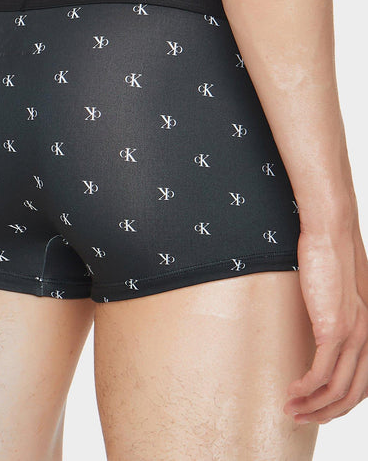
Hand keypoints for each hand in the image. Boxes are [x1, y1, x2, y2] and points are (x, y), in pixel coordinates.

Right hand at [283, 227, 367, 423]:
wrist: (331, 233)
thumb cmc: (333, 255)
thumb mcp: (342, 291)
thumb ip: (340, 311)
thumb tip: (323, 322)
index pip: (363, 381)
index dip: (342, 402)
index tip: (319, 407)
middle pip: (353, 393)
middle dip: (327, 413)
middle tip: (303, 417)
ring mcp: (354, 335)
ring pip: (337, 389)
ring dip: (312, 405)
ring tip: (291, 409)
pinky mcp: (334, 329)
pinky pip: (321, 373)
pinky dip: (306, 387)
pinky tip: (292, 389)